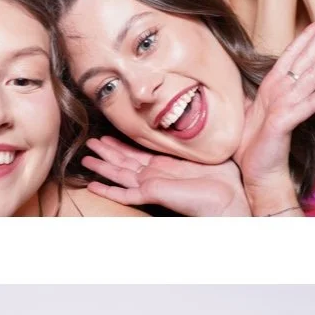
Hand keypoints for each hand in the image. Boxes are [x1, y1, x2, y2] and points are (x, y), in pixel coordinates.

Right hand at [82, 136, 250, 216]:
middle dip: (106, 153)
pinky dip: (108, 190)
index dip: (121, 146)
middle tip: (89, 144)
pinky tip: (94, 185)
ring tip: (85, 159)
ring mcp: (152, 186)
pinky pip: (124, 194)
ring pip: (119, 175)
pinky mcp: (151, 194)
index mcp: (166, 166)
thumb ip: (191, 139)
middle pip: (123, 163)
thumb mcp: (203, 150)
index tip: (107, 136)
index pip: (137, 155)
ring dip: (102, 167)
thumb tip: (190, 116)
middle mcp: (155, 176)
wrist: (229, 198)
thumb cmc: (224, 177)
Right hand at [236, 18, 314, 210]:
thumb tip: (283, 76)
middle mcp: (276, 91)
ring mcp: (281, 105)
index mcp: (270, 85)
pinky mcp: (284, 122)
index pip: (291, 54)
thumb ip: (272, 91)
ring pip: (309, 76)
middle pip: (301, 58)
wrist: (257, 170)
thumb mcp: (264, 109)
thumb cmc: (259, 141)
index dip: (307, 36)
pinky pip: (310, 104)